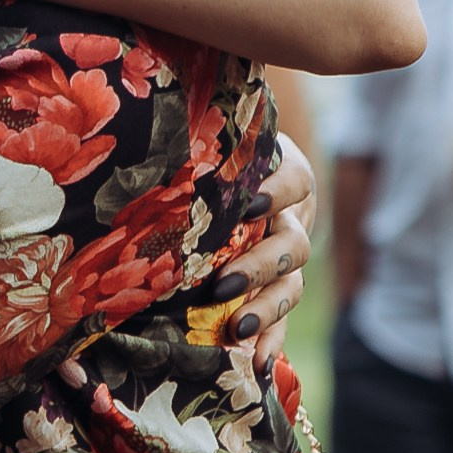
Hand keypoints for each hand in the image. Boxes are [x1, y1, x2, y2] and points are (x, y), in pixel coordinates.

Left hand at [207, 135, 314, 352]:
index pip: (295, 178)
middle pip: (293, 244)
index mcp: (280, 174)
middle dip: (260, 267)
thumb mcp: (209, 138)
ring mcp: (286, 256)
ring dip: (266, 310)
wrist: (213, 181)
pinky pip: (282, 321)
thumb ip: (199, 129)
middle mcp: (290, 217)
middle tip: (221, 284)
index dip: (279, 190)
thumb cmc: (205, 151)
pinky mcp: (277, 290)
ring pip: (293, 286)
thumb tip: (158, 85)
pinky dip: (269, 342)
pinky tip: (254, 366)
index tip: (251, 202)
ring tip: (234, 328)